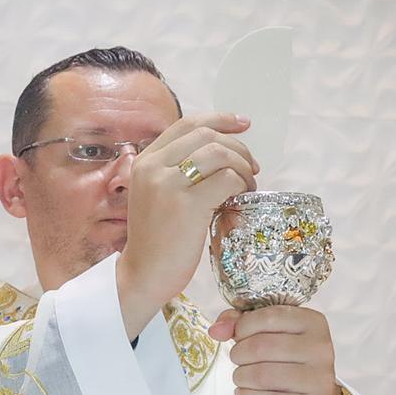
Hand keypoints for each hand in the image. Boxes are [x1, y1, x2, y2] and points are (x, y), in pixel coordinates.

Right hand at [117, 112, 259, 337]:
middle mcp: (153, 166)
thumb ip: (176, 171)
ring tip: (248, 185)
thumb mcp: (156, 195)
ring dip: (243, 165)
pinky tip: (241, 198)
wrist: (143, 274)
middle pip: (206, 135)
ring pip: (219, 153)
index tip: (243, 124)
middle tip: (252, 168)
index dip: (220, 119)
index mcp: (145, 161)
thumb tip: (220, 153)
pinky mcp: (187, 205)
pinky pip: (227, 179)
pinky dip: (241, 184)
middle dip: (238, 147)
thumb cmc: (156, 240)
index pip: (187, 124)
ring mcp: (168, 184)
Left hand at [208, 305, 342, 394]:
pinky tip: (245, 394)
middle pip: (261, 347)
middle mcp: (320, 348)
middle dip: (238, 354)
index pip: (268, 316)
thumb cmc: (290, 362)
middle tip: (239, 360)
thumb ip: (241, 323)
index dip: (243, 327)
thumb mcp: (271, 333)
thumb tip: (216, 330)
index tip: (239, 336)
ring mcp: (319, 380)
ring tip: (242, 377)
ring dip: (240, 377)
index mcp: (312, 322)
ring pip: (261, 375)